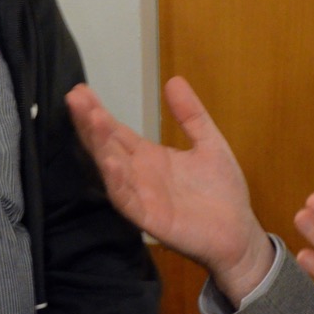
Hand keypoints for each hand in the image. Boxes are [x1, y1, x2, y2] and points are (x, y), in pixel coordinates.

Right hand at [66, 76, 273, 304]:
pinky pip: (128, 200)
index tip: (80, 90)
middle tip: (75, 98)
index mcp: (148, 156)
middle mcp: (137, 175)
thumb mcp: (209, 143)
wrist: (238, 233)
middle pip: (107, 146)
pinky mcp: (149, 219)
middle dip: (90, 123)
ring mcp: (140, 196)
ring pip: (112, 169)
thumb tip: (174, 80)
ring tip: (91, 120)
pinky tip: (110, 163)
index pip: (116, 131)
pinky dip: (117, 182)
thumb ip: (191, 115)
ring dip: (101, 146)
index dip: (98, 112)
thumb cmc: (222, 191)